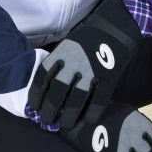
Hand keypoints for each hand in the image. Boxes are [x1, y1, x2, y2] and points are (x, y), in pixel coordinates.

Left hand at [28, 0, 141, 128]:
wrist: (116, 27)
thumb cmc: (89, 39)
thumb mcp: (68, 45)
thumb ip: (59, 64)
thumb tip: (46, 89)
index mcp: (62, 53)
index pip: (43, 77)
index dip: (36, 95)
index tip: (34, 108)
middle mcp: (74, 62)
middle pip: (57, 91)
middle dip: (50, 110)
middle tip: (48, 121)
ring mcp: (92, 69)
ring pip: (77, 98)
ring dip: (70, 115)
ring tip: (66, 125)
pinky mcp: (109, 75)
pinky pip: (100, 98)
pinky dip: (93, 111)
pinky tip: (89, 120)